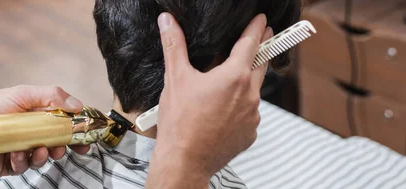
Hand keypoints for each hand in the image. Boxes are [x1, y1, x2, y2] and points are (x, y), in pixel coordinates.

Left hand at [0, 85, 89, 176]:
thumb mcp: (22, 94)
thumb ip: (52, 96)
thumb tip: (78, 105)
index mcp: (35, 113)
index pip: (63, 121)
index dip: (76, 129)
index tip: (87, 136)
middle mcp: (29, 131)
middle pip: (57, 141)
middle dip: (64, 145)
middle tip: (65, 147)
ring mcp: (20, 148)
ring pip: (43, 157)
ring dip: (44, 154)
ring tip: (37, 150)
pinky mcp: (9, 164)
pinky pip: (24, 167)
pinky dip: (22, 162)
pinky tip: (14, 155)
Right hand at [147, 13, 273, 186]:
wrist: (185, 160)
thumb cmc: (180, 123)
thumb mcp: (175, 78)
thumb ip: (174, 45)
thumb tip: (168, 22)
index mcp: (234, 76)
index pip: (251, 43)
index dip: (257, 28)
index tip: (262, 21)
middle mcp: (249, 94)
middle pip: (261, 64)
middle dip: (261, 49)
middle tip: (263, 38)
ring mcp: (253, 115)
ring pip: (253, 91)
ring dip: (245, 83)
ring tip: (226, 85)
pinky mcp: (250, 133)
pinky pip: (249, 114)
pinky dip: (240, 108)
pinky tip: (221, 112)